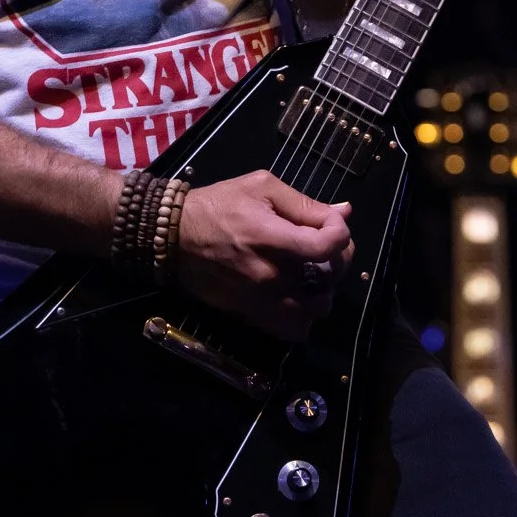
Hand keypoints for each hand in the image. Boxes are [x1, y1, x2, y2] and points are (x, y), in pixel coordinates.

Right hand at [176, 171, 353, 340]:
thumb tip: (344, 211)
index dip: (341, 233)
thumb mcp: (260, 188)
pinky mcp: (249, 314)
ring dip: (322, 292)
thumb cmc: (218, 205)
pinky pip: (290, 329)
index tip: (332, 223)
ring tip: (312, 274)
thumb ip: (304, 203)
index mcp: (271, 237)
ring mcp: (259, 299)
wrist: (172, 236)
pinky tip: (297, 297)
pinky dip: (302, 317)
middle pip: (328, 279)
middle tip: (325, 246)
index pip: (327, 246)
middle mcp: (269, 274)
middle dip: (337, 260)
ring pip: (314, 310)